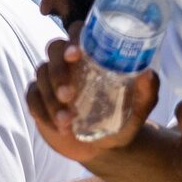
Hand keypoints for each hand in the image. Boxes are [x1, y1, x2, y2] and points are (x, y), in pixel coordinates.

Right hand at [26, 35, 157, 162]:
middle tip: (70, 94)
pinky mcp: (39, 99)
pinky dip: (42, 112)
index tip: (77, 54)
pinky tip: (58, 127)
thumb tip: (148, 73)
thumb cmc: (120, 122)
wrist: (104, 149)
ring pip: (41, 75)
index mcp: (92, 56)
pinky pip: (32, 98)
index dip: (74, 37)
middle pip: (53, 49)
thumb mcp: (137, 111)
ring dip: (52, 99)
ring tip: (68, 121)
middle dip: (58, 70)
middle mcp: (69, 63)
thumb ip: (146, 93)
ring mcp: (51, 80)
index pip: (78, 32)